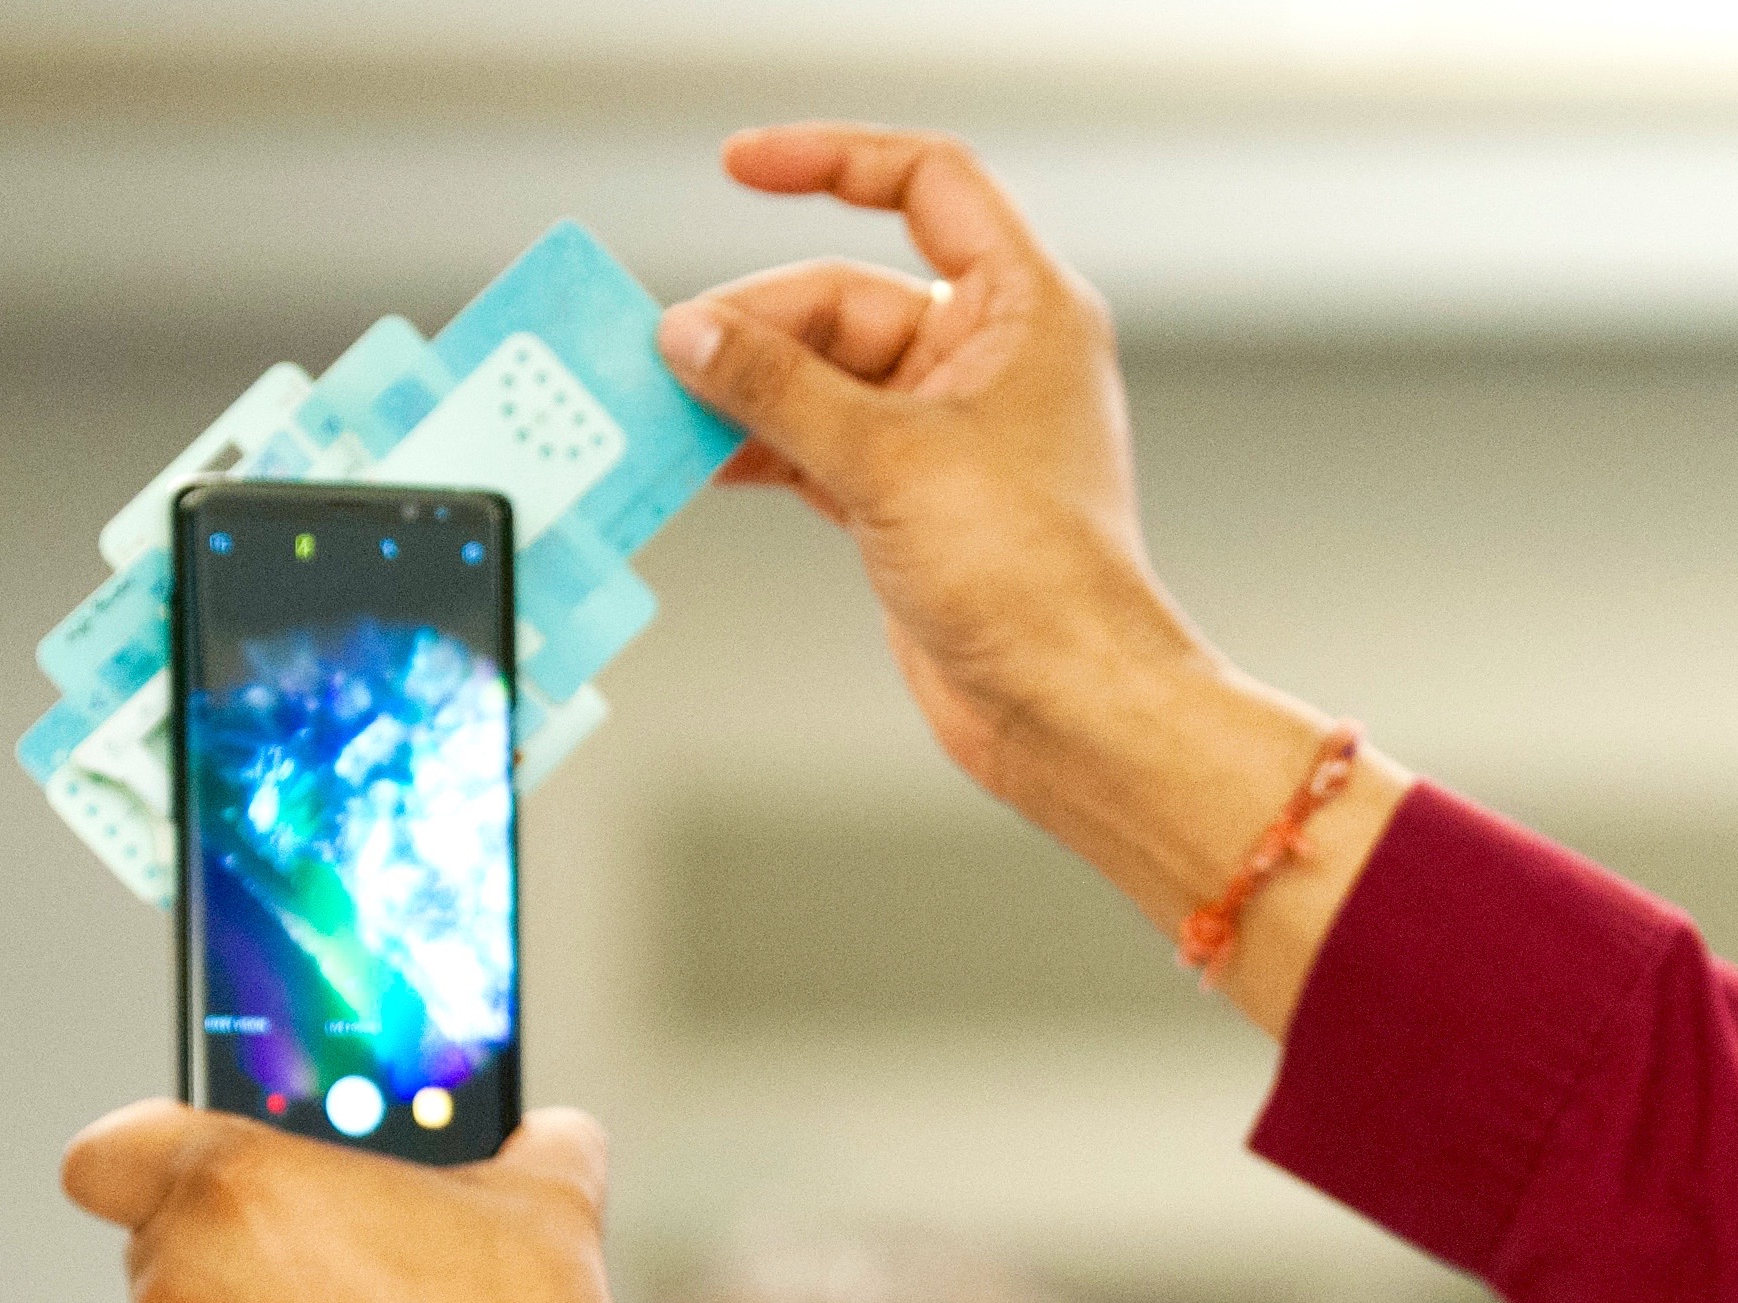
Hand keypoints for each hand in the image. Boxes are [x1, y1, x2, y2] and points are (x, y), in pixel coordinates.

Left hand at [62, 1107, 632, 1302]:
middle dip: (244, 1246)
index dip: (151, 1152)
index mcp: (238, 1190)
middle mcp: (186, 1286)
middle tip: (345, 1255)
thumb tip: (554, 1134)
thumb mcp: (552, 1206)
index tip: (214, 1167)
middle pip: (168, 1243)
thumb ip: (542, 1143)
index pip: (108, 1151)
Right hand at [659, 125, 1179, 813]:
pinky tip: (701, 458)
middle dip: (756, 325)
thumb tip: (691, 335)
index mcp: (1024, 311)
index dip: (832, 161)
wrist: (1070, 705)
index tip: (740, 167)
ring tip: (667, 407)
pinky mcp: (918, 497)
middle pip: (846, 295)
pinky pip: (821, 441)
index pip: (928, 185)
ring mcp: (953, 431)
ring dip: (746, 390)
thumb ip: (777, 386)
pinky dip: (763, 445)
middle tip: (671, 355)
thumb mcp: (887, 460)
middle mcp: (993, 360)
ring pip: (824, 374)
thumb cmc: (1037, 582)